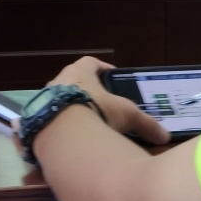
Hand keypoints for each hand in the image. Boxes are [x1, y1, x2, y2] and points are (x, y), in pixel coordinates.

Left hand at [47, 56, 170, 146]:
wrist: (61, 134)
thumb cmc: (96, 111)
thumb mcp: (126, 115)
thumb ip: (146, 123)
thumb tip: (164, 136)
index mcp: (78, 72)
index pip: (90, 62)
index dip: (102, 68)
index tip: (112, 76)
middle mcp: (58, 80)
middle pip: (73, 81)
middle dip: (87, 92)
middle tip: (101, 104)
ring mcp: (44, 99)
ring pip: (60, 100)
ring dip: (71, 109)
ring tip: (87, 124)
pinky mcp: (36, 119)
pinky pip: (49, 119)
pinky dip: (60, 126)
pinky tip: (70, 139)